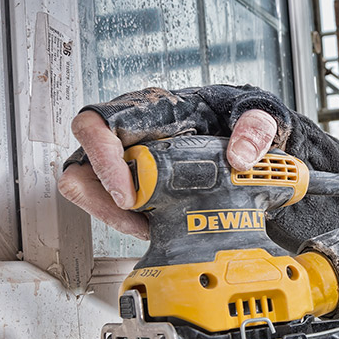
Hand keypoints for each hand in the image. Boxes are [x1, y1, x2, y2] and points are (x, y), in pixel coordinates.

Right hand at [58, 107, 279, 236]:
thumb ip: (254, 128)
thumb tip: (239, 158)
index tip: (128, 194)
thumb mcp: (256, 111)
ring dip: (115, 217)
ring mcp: (127, 161)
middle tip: (139, 222)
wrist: (248, 138)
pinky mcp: (136, 185)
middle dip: (102, 203)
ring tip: (151, 229)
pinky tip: (158, 228)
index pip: (96, 125)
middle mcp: (128, 135)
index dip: (101, 159)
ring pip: (91, 193)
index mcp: (148, 109)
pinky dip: (131, 223)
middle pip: (82, 167)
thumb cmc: (239, 115)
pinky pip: (113, 207)